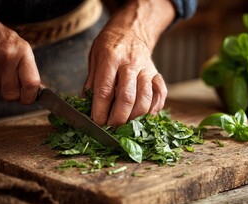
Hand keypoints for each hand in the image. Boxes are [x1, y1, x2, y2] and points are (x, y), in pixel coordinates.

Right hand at [0, 3, 39, 103]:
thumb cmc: (2, 38)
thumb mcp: (22, 49)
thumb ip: (28, 69)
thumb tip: (34, 90)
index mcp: (22, 54)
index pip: (31, 84)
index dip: (30, 96)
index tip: (29, 98)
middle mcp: (7, 60)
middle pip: (11, 94)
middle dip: (11, 94)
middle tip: (10, 86)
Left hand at [83, 0, 174, 126]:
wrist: (131, 31)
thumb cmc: (109, 47)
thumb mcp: (94, 58)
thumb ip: (92, 82)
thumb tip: (87, 106)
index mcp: (111, 58)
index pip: (105, 90)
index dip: (100, 110)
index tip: (97, 122)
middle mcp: (131, 64)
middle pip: (127, 97)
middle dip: (118, 118)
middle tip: (111, 128)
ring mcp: (147, 69)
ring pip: (145, 99)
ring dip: (135, 117)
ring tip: (126, 125)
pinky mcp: (157, 75)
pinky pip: (160, 95)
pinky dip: (154, 110)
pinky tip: (144, 117)